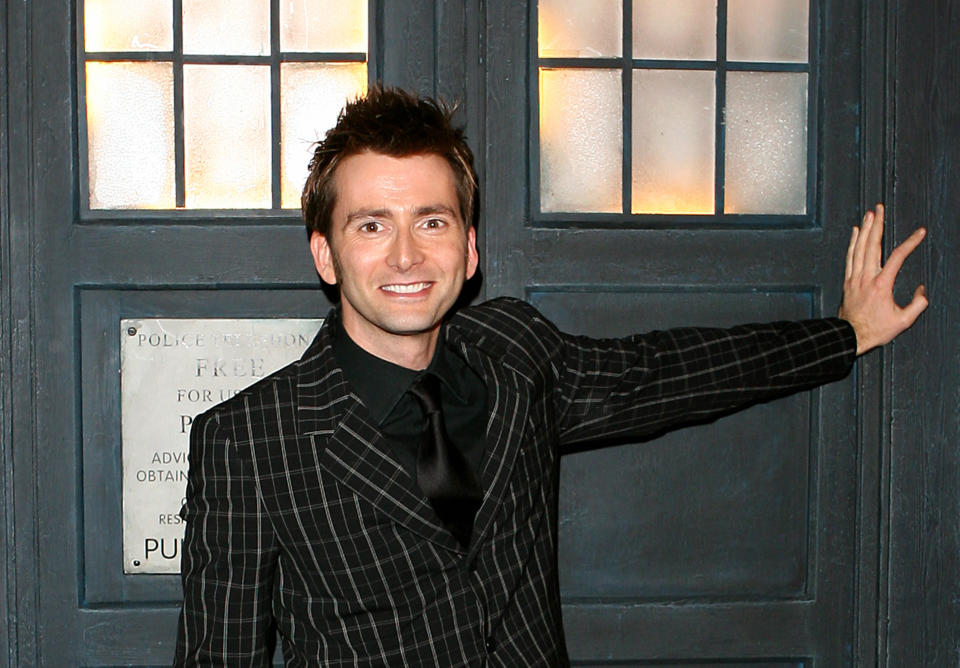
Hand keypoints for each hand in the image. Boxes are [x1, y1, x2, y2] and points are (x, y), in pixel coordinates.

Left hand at [838, 203, 927, 354]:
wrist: (850, 336)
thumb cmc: (876, 330)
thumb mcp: (903, 321)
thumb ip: (917, 304)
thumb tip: (921, 290)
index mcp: (882, 285)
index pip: (897, 257)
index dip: (910, 243)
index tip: (920, 232)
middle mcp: (866, 277)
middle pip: (872, 245)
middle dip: (877, 224)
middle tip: (880, 208)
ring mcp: (854, 278)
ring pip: (859, 248)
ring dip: (864, 229)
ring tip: (870, 213)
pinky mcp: (847, 281)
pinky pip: (849, 257)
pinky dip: (852, 243)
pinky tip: (855, 232)